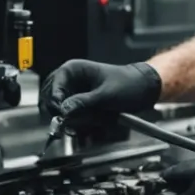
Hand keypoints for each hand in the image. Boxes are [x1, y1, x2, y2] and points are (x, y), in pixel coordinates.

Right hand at [40, 60, 161, 126]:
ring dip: (76, 120)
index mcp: (72, 70)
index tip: (62, 114)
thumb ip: (84, 102)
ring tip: (95, 119)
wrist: (142, 89)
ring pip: (61, 113)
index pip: (53, 85)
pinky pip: (71, 118)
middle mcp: (69, 81)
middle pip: (52, 100)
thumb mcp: (106, 94)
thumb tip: (64, 110)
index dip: (56, 100)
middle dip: (65, 113)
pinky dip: (80, 124)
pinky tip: (93, 124)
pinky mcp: (79, 106)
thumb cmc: (127, 83)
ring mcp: (73, 94)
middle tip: (77, 121)